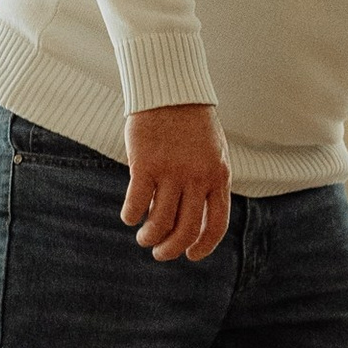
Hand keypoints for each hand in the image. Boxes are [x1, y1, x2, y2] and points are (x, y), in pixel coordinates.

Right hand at [121, 103, 231, 262]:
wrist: (171, 92)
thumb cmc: (192, 125)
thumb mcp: (213, 155)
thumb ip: (208, 185)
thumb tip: (192, 221)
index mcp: (219, 177)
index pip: (215, 224)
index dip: (204, 246)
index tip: (191, 256)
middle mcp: (197, 178)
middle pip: (186, 229)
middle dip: (172, 249)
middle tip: (160, 254)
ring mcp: (171, 172)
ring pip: (159, 221)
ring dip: (149, 237)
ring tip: (144, 239)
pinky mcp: (145, 164)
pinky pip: (136, 202)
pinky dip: (131, 216)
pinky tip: (129, 217)